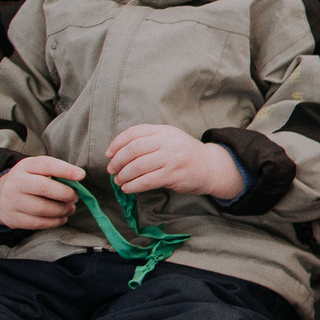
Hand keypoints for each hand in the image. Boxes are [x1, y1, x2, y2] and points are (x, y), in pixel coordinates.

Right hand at [0, 155, 85, 230]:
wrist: (2, 196)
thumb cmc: (31, 180)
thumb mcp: (39, 170)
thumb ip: (57, 172)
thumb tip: (79, 179)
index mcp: (25, 166)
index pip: (46, 165)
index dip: (65, 170)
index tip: (81, 175)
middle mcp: (16, 182)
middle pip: (44, 187)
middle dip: (65, 194)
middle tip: (75, 197)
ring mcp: (11, 201)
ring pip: (42, 208)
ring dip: (62, 210)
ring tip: (70, 208)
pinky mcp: (13, 218)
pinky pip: (37, 223)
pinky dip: (55, 222)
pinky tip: (62, 218)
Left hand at [108, 124, 245, 199]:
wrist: (210, 166)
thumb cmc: (184, 154)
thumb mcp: (169, 139)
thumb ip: (148, 141)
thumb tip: (118, 152)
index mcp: (163, 131)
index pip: (133, 133)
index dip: (116, 143)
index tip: (108, 154)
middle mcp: (167, 142)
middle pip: (132, 150)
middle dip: (117, 161)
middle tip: (111, 170)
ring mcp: (171, 158)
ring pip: (137, 166)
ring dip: (123, 175)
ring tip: (118, 180)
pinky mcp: (173, 174)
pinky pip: (146, 181)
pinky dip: (133, 186)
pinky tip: (127, 188)